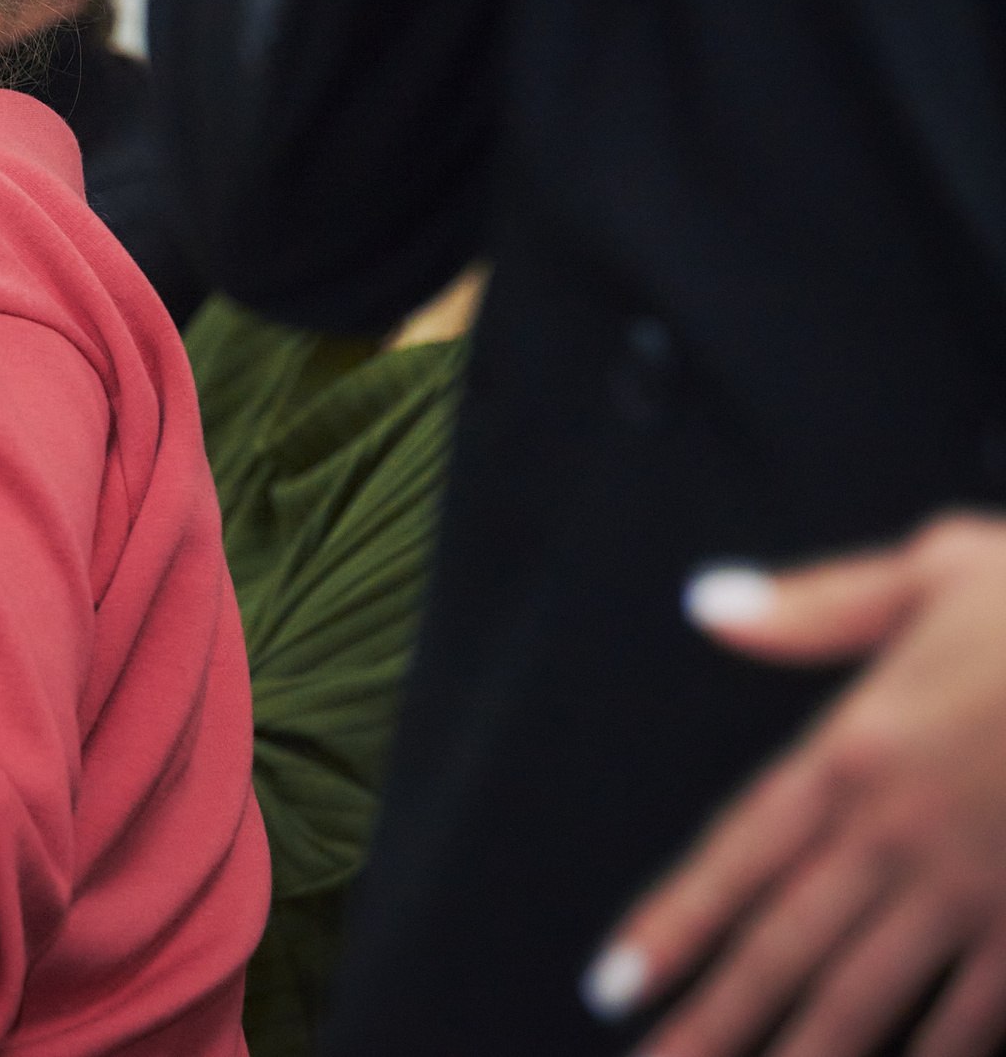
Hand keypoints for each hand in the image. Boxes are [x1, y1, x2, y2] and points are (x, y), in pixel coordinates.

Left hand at [586, 514, 1005, 1056]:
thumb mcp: (940, 569)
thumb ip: (816, 606)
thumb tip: (709, 603)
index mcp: (858, 750)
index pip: (738, 855)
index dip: (671, 926)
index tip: (611, 985)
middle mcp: (905, 834)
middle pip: (786, 948)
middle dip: (715, 1021)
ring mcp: (985, 892)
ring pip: (872, 1000)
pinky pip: (981, 1018)